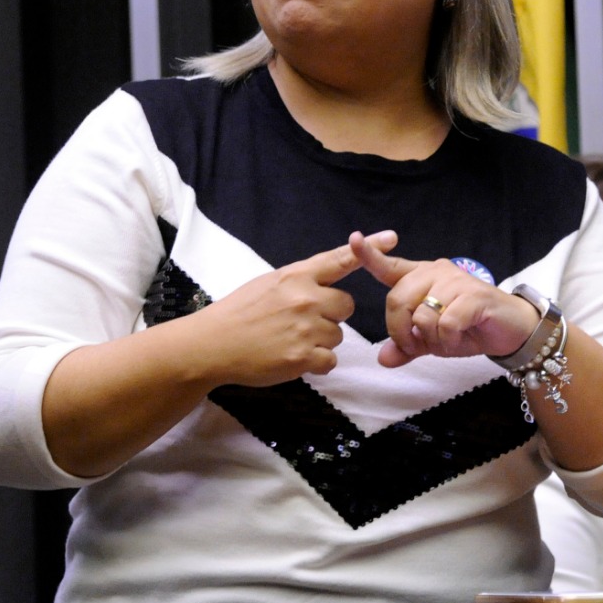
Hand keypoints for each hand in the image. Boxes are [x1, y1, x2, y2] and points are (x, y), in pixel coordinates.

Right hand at [190, 240, 367, 385]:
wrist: (212, 344)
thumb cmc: (237, 313)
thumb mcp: (267, 284)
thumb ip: (298, 282)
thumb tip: (322, 286)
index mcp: (294, 276)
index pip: (337, 259)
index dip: (367, 249)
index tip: (391, 238)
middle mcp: (304, 298)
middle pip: (346, 305)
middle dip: (331, 315)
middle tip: (302, 322)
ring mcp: (305, 328)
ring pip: (337, 335)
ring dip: (320, 341)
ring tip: (289, 340)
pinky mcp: (303, 357)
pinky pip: (330, 360)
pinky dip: (315, 363)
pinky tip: (292, 357)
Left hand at [349, 230, 539, 367]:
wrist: (511, 331)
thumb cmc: (468, 329)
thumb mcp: (432, 340)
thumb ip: (407, 345)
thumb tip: (383, 359)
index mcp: (420, 278)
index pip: (389, 265)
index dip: (369, 254)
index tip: (354, 239)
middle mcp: (435, 273)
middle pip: (397, 300)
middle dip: (400, 331)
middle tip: (414, 346)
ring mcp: (455, 281)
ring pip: (422, 315)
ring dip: (430, 339)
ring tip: (446, 341)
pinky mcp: (474, 296)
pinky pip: (446, 323)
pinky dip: (448, 340)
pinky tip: (459, 339)